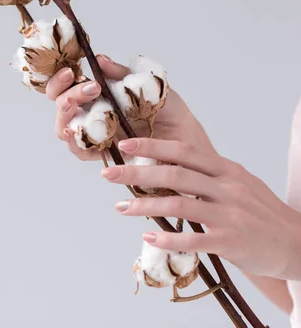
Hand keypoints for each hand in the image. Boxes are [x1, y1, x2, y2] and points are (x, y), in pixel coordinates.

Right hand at [46, 55, 214, 159]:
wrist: (186, 135)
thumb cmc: (166, 109)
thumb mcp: (145, 83)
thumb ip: (120, 73)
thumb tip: (99, 59)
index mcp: (96, 94)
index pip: (66, 86)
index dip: (59, 79)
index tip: (70, 70)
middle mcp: (90, 114)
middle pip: (60, 105)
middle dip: (63, 93)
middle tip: (85, 87)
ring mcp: (94, 134)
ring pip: (63, 128)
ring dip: (65, 114)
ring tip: (75, 102)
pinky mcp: (103, 154)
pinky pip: (80, 150)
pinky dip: (74, 140)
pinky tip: (76, 130)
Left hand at [104, 137, 300, 279]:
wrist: (298, 243)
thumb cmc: (262, 212)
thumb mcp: (240, 183)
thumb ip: (208, 175)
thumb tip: (170, 166)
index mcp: (227, 170)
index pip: (184, 152)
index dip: (152, 147)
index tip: (125, 146)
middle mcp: (228, 188)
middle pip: (175, 175)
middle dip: (136, 173)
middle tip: (108, 174)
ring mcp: (230, 216)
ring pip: (178, 205)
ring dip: (144, 206)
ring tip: (120, 208)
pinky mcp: (231, 243)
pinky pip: (193, 240)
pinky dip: (168, 239)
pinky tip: (148, 236)